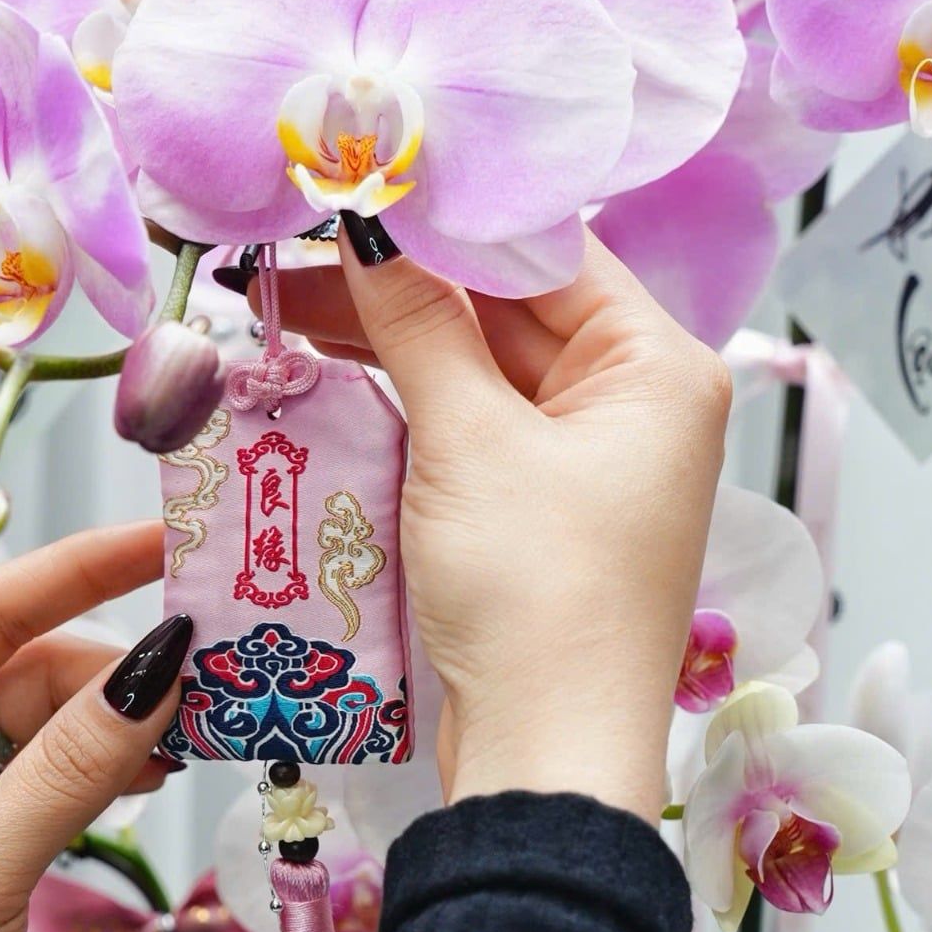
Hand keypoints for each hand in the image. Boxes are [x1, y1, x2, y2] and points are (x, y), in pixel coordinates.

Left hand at [0, 523, 185, 931]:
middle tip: (230, 662)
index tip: (173, 538)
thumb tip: (163, 660)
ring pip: (56, 732)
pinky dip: (117, 778)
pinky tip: (168, 775)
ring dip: (130, 724)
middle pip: (33, 670)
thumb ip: (72, 768)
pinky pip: (61, 792)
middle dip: (124, 663)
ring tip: (218, 719)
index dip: (82, 568)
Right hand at [272, 226, 730, 823]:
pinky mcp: (531, 508)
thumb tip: (367, 221)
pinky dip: (397, 400)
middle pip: (501, 305)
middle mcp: (631, 403)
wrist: (544, 755)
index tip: (353, 176)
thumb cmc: (538, 599)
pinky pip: (462, 425)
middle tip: (285, 246)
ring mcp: (580, 459)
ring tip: (276, 300)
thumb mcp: (470, 441)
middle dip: (393, 280)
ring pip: (471, 366)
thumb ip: (417, 322)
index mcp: (655, 367)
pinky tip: (319, 368)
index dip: (445, 213)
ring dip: (382, 339)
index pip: (544, 250)